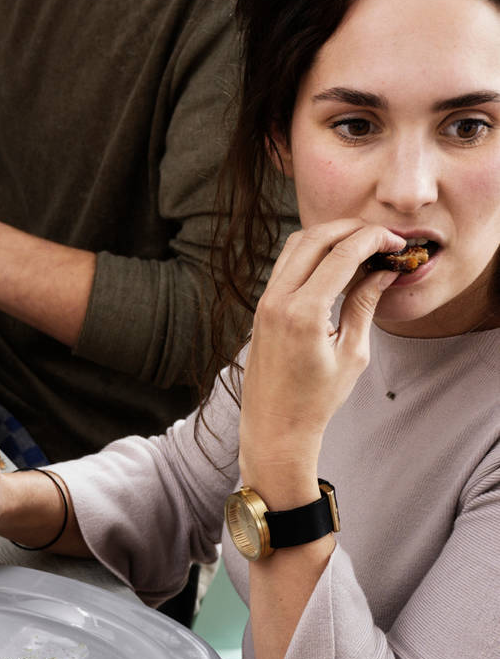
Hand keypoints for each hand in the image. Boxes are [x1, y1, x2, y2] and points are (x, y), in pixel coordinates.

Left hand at [238, 218, 403, 497]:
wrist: (274, 429)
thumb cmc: (315, 400)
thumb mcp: (352, 353)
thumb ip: (365, 304)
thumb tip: (384, 270)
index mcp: (303, 313)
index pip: (342, 253)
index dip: (374, 239)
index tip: (397, 243)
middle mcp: (278, 302)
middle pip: (316, 238)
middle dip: (353, 229)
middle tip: (382, 237)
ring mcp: (264, 303)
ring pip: (296, 245)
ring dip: (330, 236)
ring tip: (362, 244)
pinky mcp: (261, 308)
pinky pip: (286, 265)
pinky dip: (311, 253)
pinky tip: (337, 262)